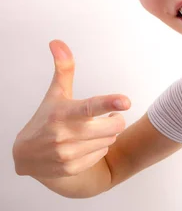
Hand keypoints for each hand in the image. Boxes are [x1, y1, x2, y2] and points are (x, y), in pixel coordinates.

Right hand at [12, 40, 129, 178]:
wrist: (26, 157)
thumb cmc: (45, 120)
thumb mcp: (55, 95)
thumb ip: (63, 69)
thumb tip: (58, 42)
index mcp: (62, 113)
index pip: (90, 107)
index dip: (110, 102)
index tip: (125, 101)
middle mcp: (64, 134)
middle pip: (113, 127)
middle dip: (115, 120)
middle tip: (106, 118)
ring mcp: (68, 153)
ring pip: (110, 140)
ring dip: (106, 135)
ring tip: (90, 132)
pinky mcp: (72, 168)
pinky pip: (102, 154)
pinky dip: (98, 148)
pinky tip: (84, 145)